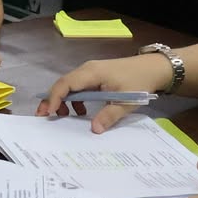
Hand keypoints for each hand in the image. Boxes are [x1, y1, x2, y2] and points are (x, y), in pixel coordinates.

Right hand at [37, 54, 169, 129]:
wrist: (154, 68)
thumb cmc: (139, 82)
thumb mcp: (125, 102)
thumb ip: (109, 116)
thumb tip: (94, 129)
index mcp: (92, 73)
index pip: (66, 84)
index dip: (54, 98)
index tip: (48, 113)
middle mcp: (87, 69)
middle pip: (63, 84)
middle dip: (51, 100)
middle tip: (43, 116)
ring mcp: (91, 71)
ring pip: (69, 85)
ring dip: (63, 100)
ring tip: (62, 116)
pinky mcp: (96, 75)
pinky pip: (78, 86)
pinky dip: (74, 98)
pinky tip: (81, 111)